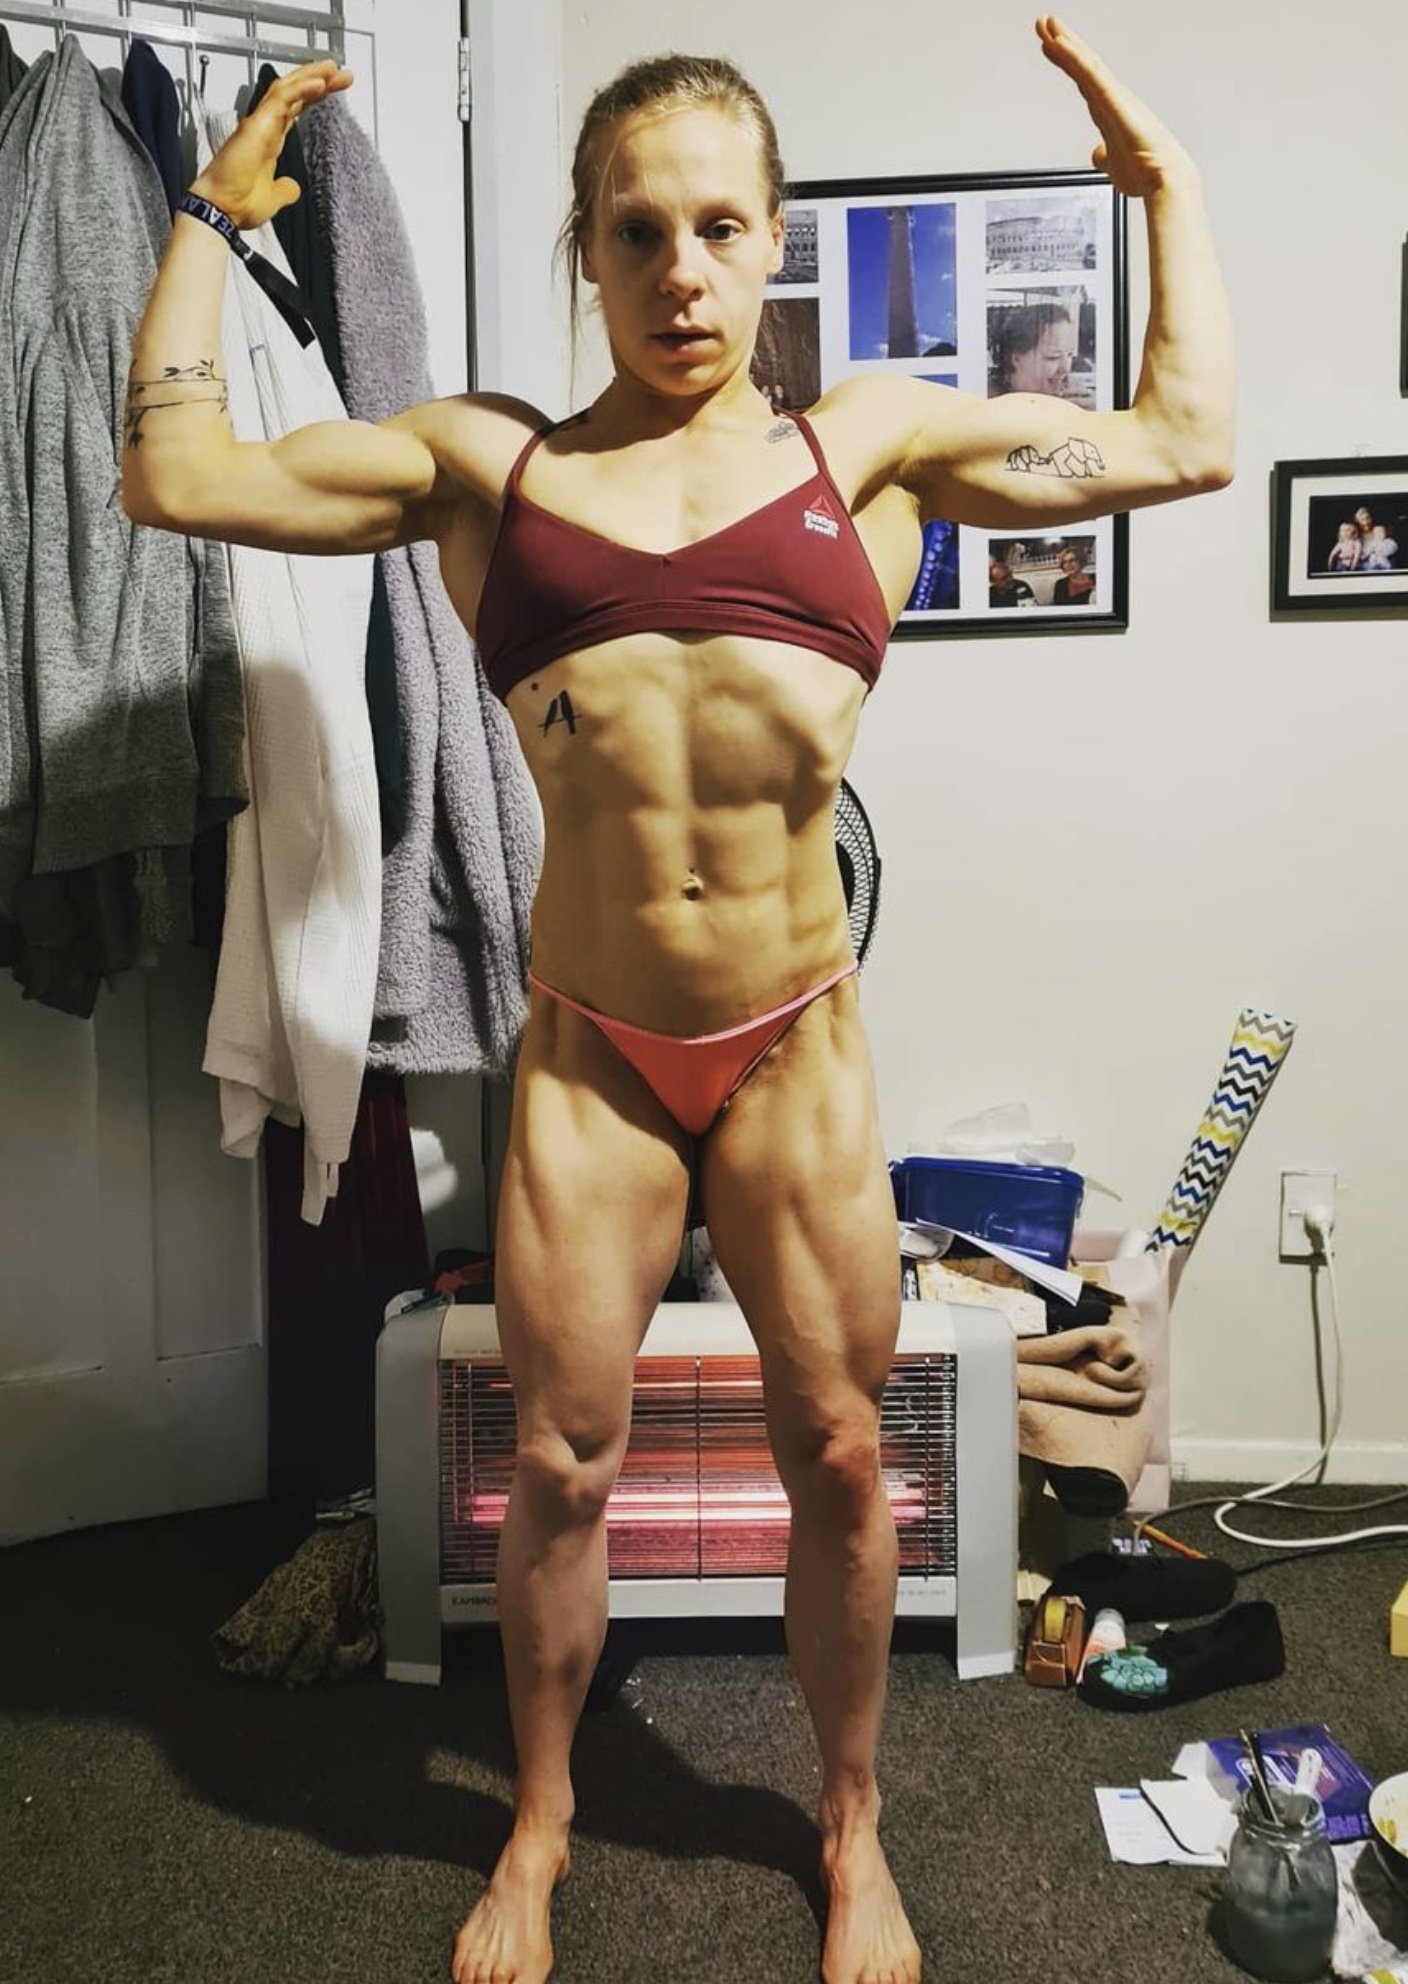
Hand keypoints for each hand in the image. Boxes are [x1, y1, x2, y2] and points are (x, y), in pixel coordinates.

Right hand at [188, 60, 352, 229]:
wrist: (222, 212)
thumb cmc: (237, 204)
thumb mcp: (274, 198)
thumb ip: (285, 190)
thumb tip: (292, 188)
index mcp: (269, 141)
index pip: (295, 109)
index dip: (314, 96)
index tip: (334, 88)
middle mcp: (264, 128)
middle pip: (294, 94)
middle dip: (318, 80)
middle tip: (341, 73)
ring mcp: (260, 124)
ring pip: (288, 89)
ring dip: (311, 76)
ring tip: (333, 68)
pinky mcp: (257, 125)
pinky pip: (281, 99)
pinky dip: (300, 89)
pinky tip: (319, 83)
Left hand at [1035, 15, 1195, 197]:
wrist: (1163, 179)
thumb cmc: (1145, 172)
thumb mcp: (1113, 165)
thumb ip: (1104, 157)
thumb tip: (1097, 155)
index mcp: (1108, 111)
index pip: (1082, 80)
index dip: (1067, 62)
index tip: (1051, 46)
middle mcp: (1111, 99)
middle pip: (1082, 65)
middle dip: (1063, 43)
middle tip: (1043, 24)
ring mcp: (1113, 97)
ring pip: (1085, 64)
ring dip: (1066, 43)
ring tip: (1047, 24)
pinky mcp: (1114, 100)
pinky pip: (1090, 74)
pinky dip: (1075, 58)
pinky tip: (1060, 44)